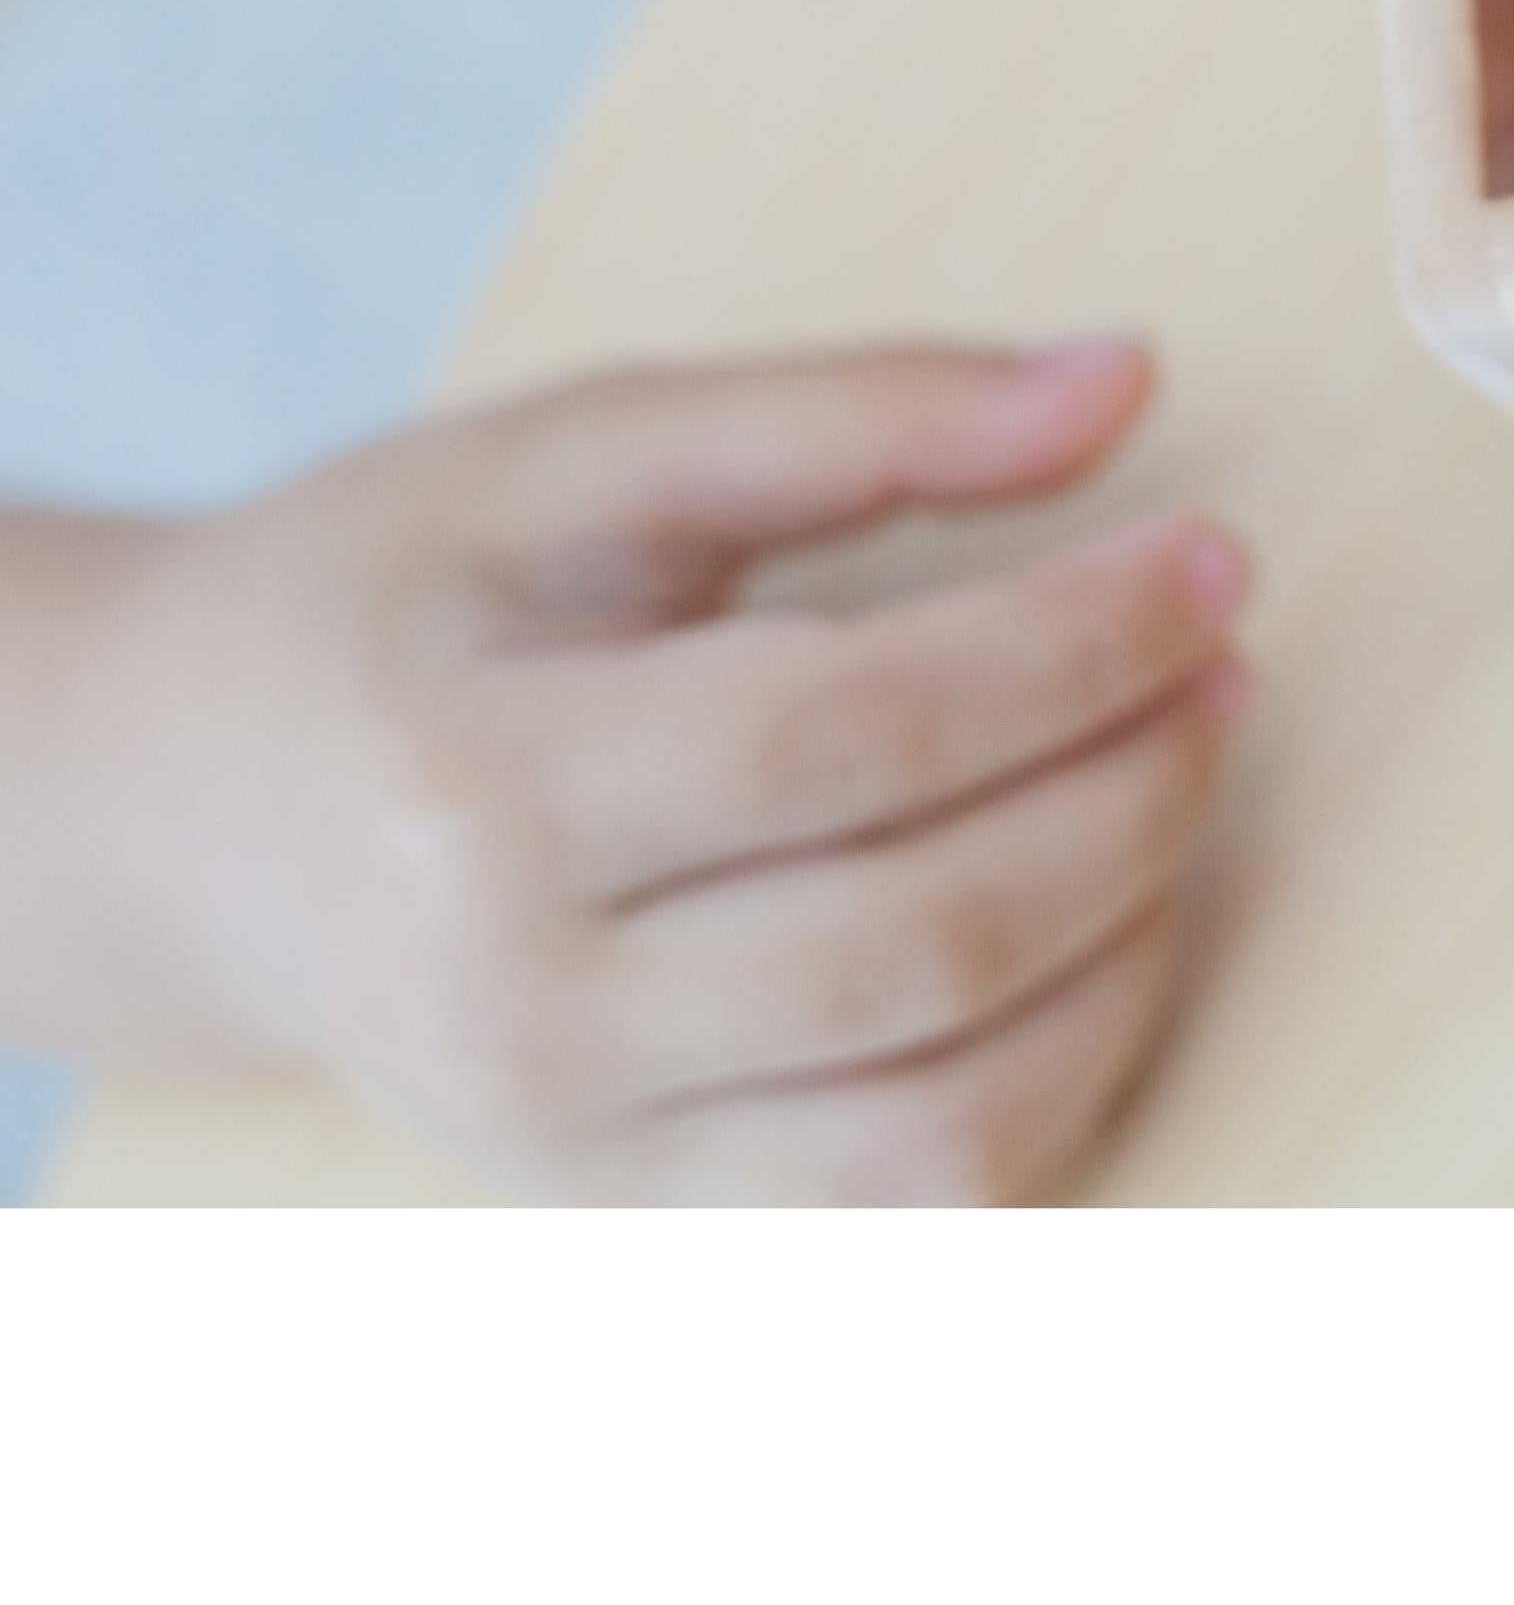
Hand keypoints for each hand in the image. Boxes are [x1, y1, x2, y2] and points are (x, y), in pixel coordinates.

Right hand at [42, 338, 1248, 1201]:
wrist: (196, 817)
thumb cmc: (411, 600)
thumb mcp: (593, 452)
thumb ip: (860, 412)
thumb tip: (1125, 380)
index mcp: (481, 789)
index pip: (855, 730)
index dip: (1080, 642)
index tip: (1215, 555)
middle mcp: (519, 1012)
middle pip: (925, 934)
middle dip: (1136, 787)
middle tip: (1225, 656)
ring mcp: (581, 1153)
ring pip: (950, 1116)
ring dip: (1135, 940)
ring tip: (1186, 772)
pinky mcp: (645, 1224)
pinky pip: (921, 1207)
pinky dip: (1065, 1071)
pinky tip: (1113, 922)